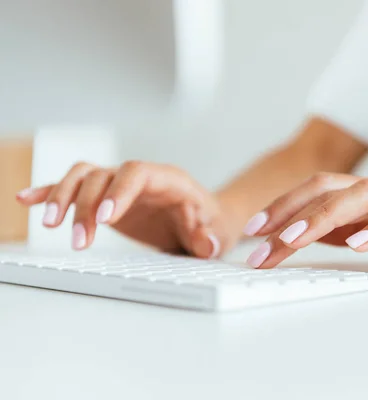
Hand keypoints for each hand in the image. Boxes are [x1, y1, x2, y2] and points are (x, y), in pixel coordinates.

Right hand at [16, 161, 235, 256]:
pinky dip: (51, 192)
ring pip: (83, 176)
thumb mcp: (219, 232)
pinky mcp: (105, 197)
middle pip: (103, 176)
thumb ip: (211, 237)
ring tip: (50, 225)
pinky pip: (75, 187)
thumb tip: (205, 242)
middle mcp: (140, 177)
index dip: (119, 191)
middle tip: (81, 241)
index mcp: (169, 180)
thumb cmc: (212, 222)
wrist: (205, 221)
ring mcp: (120, 185)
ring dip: (64, 197)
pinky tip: (27, 200)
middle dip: (87, 206)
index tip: (105, 218)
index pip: (138, 173)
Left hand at [243, 173, 367, 268]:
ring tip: (292, 239)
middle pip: (331, 189)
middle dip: (288, 213)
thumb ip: (361, 228)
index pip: (321, 192)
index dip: (284, 208)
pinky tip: (359, 242)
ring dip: (322, 218)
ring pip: (363, 196)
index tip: (254, 232)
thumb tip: (320, 234)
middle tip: (257, 240)